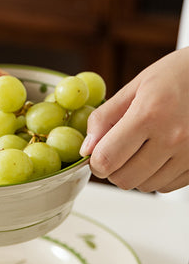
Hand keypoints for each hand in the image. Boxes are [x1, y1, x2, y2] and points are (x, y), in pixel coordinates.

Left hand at [80, 47, 188, 192]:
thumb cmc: (178, 77)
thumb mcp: (135, 87)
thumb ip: (104, 118)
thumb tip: (86, 149)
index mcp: (150, 114)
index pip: (106, 160)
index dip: (95, 161)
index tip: (97, 154)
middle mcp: (172, 138)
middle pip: (123, 180)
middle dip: (113, 169)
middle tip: (119, 151)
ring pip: (143, 186)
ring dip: (135, 173)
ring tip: (143, 148)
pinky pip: (164, 187)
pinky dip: (155, 176)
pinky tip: (160, 154)